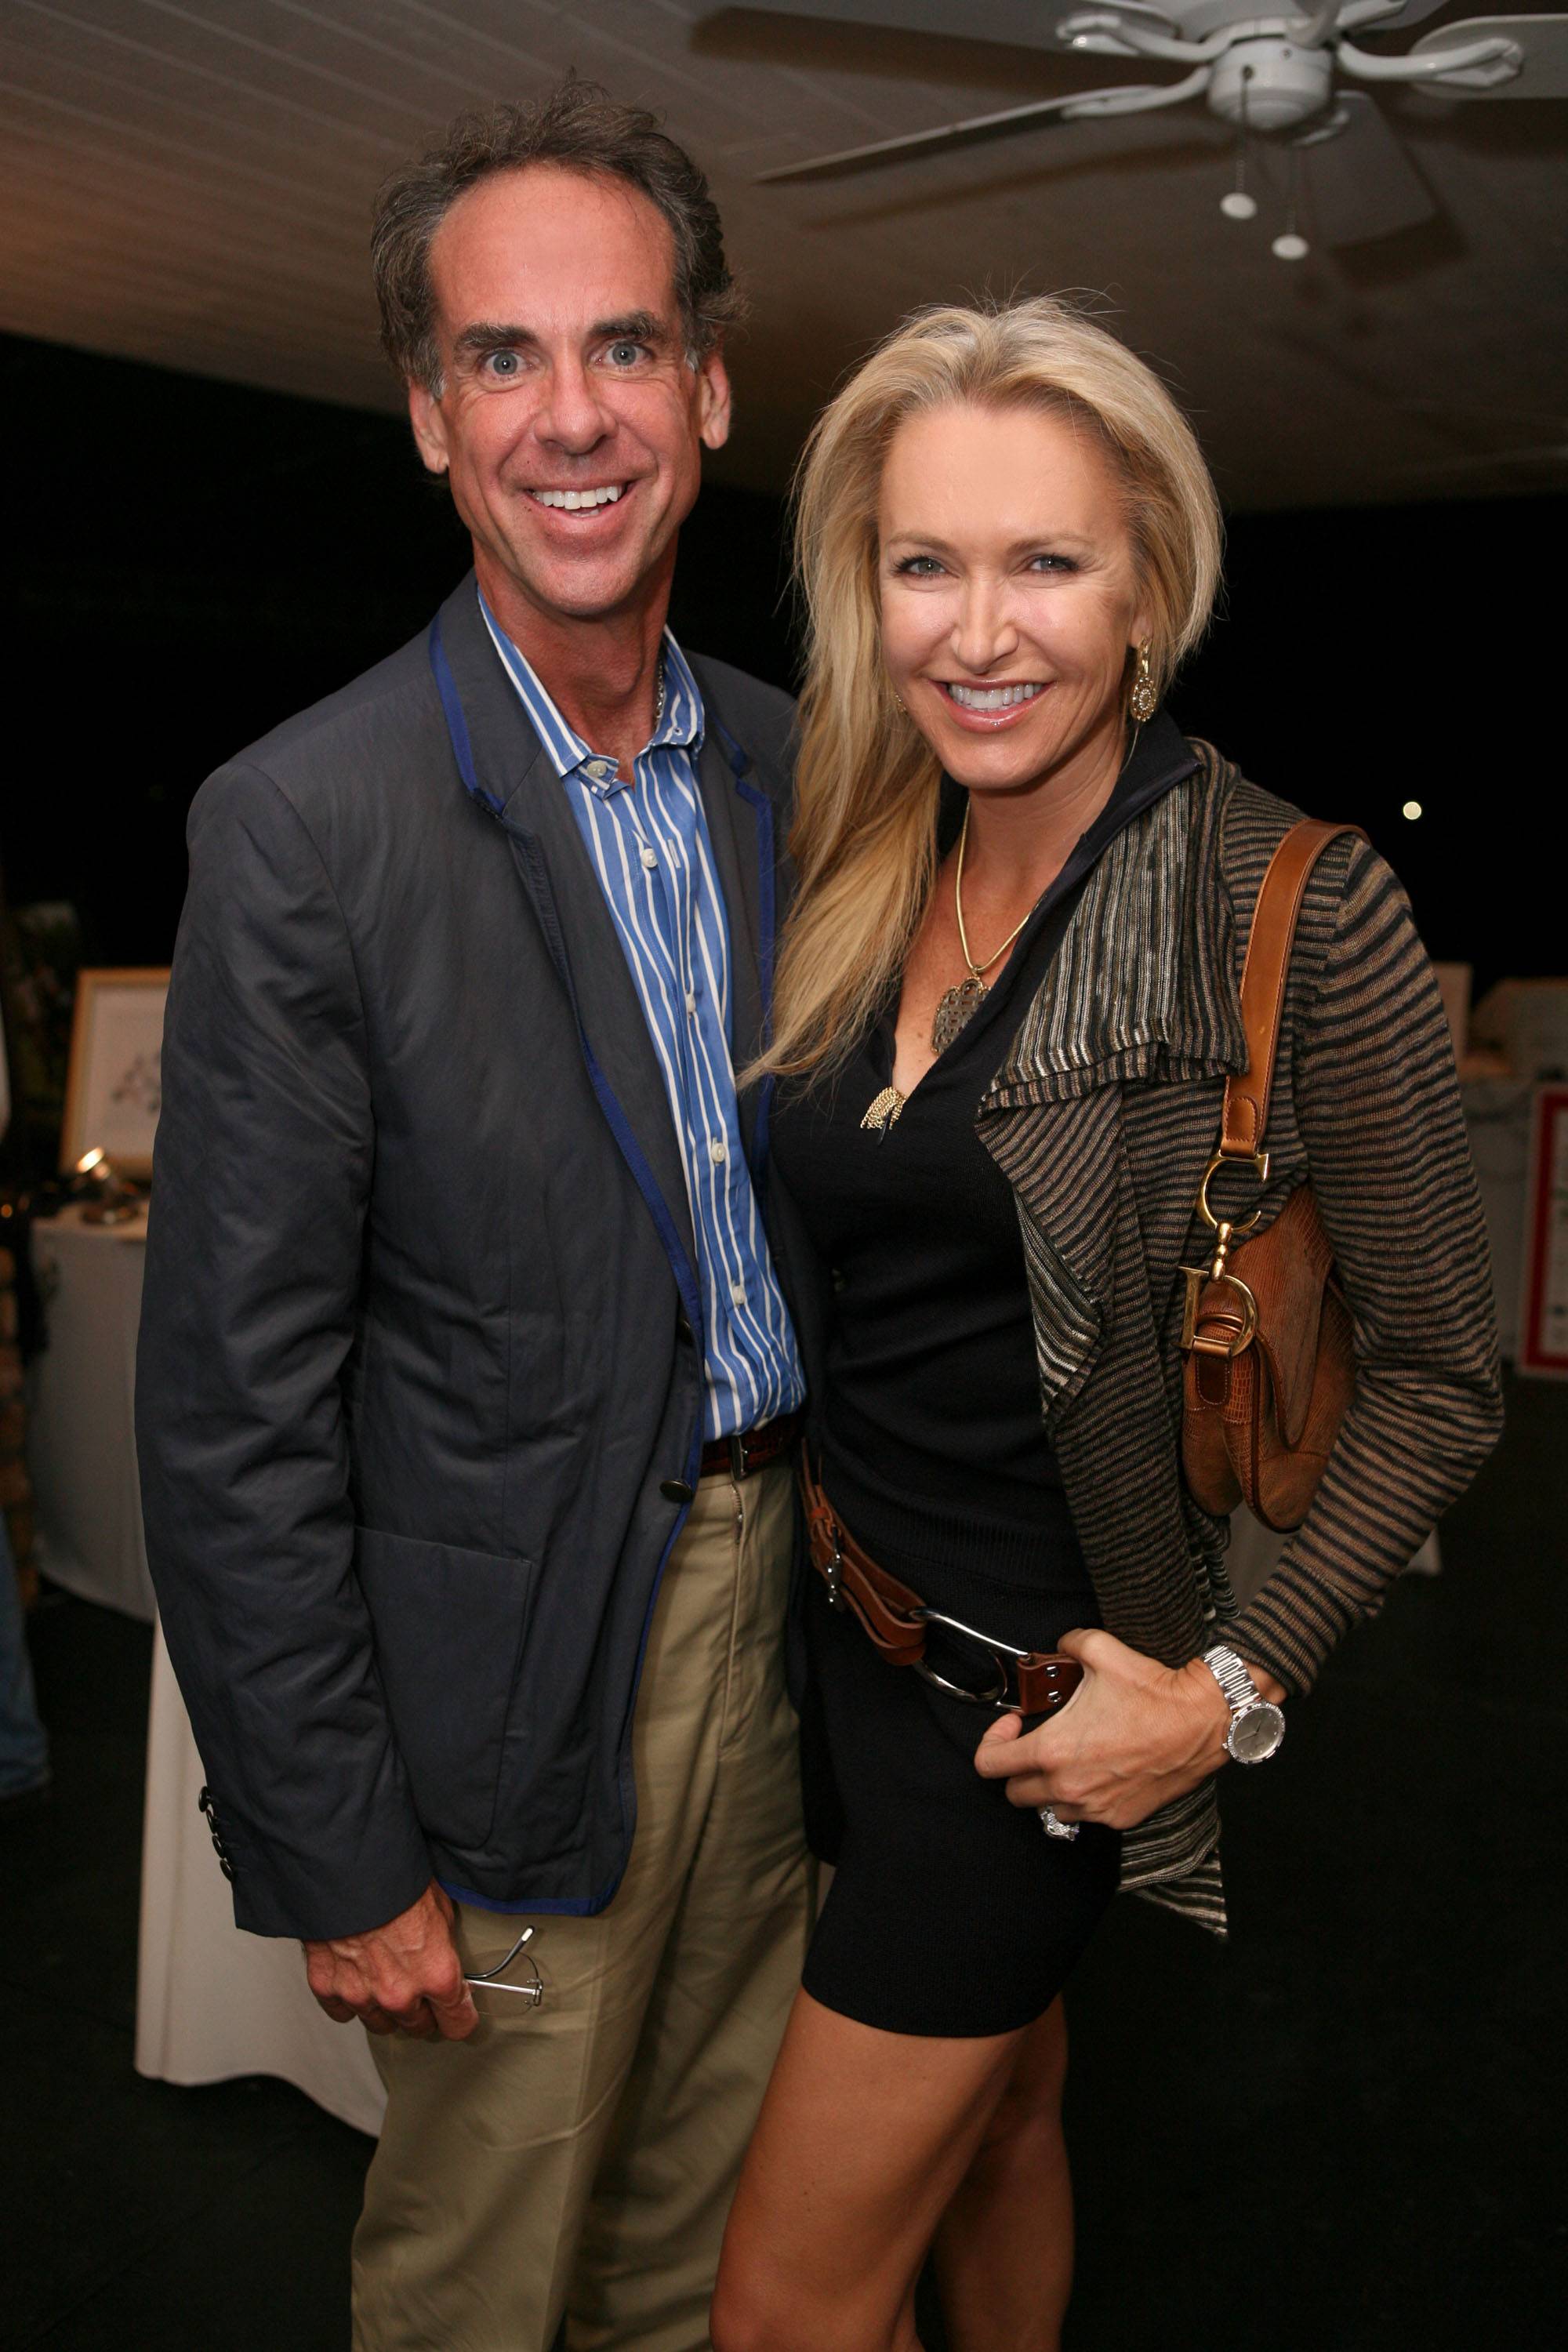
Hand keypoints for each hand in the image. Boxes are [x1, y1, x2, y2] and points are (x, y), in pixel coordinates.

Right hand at [302, 1880, 477, 2040]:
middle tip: (420, 1992)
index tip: (459, 2014)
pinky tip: (356, 1979)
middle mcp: (400, 1993)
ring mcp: (361, 1995)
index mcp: (436, 1974)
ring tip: (387, 1981)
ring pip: (381, 2024)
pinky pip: (343, 2012)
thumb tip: (444, 1957)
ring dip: (386, 2008)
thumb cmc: (395, 1879)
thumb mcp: (440, 1907)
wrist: (347, 1866)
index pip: (458, 2023)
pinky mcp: (328, 1988)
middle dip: (422, 2012)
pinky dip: (349, 1999)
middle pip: (418, 2027)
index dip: (460, 2017)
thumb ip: (443, 1944)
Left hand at [973, 1628, 1247, 1831]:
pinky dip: (1083, 1798)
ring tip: (1068, 1759)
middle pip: (1014, 1794)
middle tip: (1037, 1744)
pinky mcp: (1120, 1817)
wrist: (1201, 1721)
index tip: (1013, 1725)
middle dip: (1018, 1769)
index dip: (993, 1742)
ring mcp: (1094, 1807)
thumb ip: (1067, 1644)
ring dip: (1050, 1787)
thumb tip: (1060, 1646)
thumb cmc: (1152, 1691)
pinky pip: (1086, 1816)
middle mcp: (1068, 1786)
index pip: (989, 1765)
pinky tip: (1099, 1771)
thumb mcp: (1099, 1650)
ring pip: (1049, 1809)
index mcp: (1053, 1750)